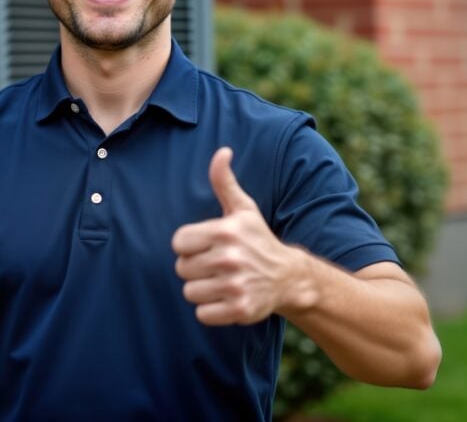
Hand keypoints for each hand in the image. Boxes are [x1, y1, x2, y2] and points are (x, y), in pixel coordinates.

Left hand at [172, 147, 315, 324]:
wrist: (288, 277)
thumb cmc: (258, 239)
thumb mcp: (243, 209)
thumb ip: (224, 181)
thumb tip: (222, 151)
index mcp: (226, 231)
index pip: (178, 243)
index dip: (189, 246)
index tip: (206, 246)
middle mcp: (230, 258)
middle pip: (182, 268)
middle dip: (196, 268)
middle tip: (217, 265)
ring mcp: (236, 285)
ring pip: (190, 292)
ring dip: (203, 289)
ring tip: (222, 281)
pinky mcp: (239, 309)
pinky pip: (202, 314)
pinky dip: (211, 310)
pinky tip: (227, 298)